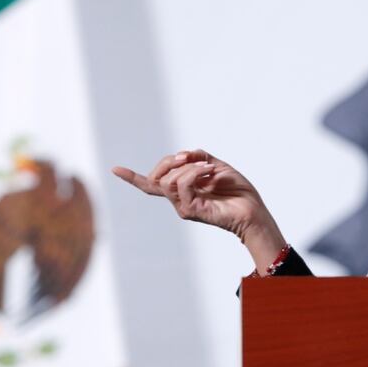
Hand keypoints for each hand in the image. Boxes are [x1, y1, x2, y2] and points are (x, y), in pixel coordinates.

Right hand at [112, 150, 286, 271]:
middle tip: (188, 156)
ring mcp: (183, 207)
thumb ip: (198, 158)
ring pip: (168, 181)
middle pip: (156, 178)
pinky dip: (194, 173)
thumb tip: (183, 154)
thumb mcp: (216, 167)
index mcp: (183, 189)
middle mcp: (179, 200)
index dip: (132, 178)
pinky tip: (210, 171)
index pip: (152, 184)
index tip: (114, 169)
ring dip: (187, 167)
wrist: (253, 211)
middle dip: (167, 161)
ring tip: (207, 167)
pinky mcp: (192, 212)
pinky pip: (182, 186)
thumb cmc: (238, 192)